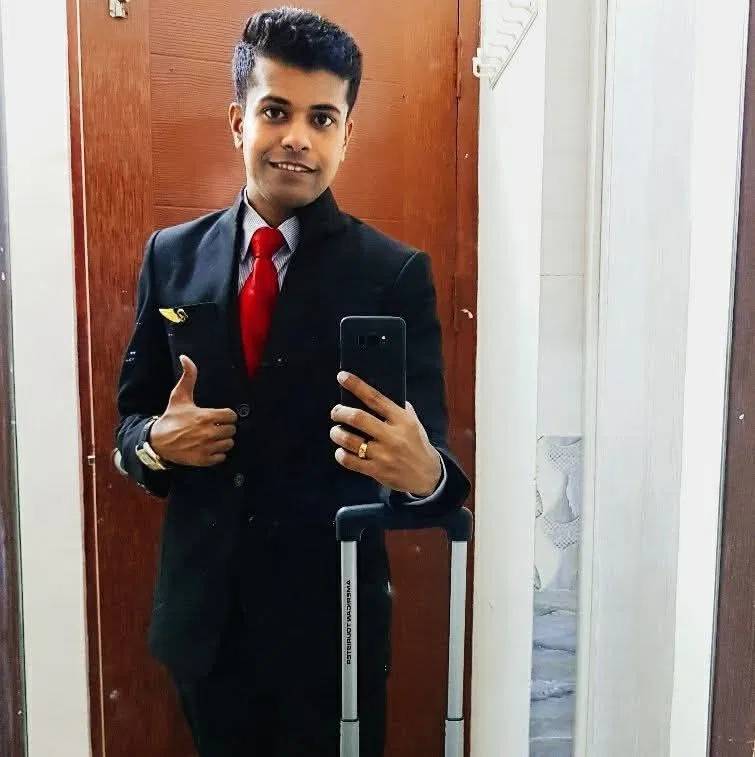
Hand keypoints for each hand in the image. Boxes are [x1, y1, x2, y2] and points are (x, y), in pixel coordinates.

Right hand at [150, 354, 237, 466]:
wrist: (157, 442)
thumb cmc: (171, 418)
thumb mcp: (179, 396)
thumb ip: (188, 377)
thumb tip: (185, 358)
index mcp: (205, 416)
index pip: (231, 416)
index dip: (227, 415)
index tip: (220, 416)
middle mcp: (208, 433)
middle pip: (232, 430)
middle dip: (225, 427)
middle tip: (216, 426)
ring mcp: (206, 447)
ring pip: (228, 444)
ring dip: (223, 440)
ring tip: (213, 437)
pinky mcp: (203, 460)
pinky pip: (222, 457)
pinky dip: (218, 454)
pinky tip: (210, 447)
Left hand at [330, 371, 441, 495]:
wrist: (428, 475)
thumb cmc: (418, 445)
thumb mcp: (414, 423)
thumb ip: (400, 409)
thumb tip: (380, 395)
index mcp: (402, 420)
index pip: (375, 398)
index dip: (356, 386)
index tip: (342, 377)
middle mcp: (392, 436)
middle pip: (358, 418)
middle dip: (340, 412)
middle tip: (335, 412)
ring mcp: (384, 454)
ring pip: (350, 440)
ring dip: (337, 434)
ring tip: (336, 432)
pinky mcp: (377, 471)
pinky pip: (351, 461)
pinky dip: (341, 455)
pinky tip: (341, 451)